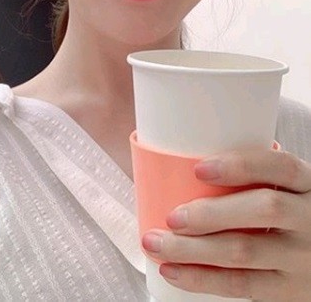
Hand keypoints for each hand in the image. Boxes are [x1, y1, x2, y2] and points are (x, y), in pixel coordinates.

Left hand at [141, 147, 310, 300]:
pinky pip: (243, 286)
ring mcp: (304, 259)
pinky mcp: (291, 291)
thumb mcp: (287, 191)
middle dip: (210, 213)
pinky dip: (202, 279)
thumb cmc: (292, 215)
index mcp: (308, 185)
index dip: (241, 165)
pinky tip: (173, 271)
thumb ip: (255, 178)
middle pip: (264, 210)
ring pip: (245, 252)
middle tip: (172, 217)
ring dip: (193, 250)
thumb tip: (185, 165)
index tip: (198, 168)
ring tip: (157, 243)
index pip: (282, 167)